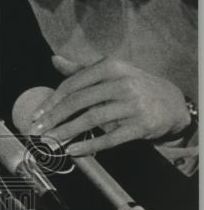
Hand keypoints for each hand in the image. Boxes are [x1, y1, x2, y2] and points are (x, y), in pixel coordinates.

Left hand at [29, 54, 190, 155]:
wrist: (172, 102)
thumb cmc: (134, 86)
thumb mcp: (111, 72)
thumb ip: (81, 69)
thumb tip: (54, 60)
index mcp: (111, 67)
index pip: (73, 84)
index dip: (52, 101)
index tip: (37, 114)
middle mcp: (122, 83)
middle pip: (79, 101)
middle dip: (54, 117)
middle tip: (37, 130)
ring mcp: (132, 105)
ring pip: (91, 119)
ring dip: (66, 132)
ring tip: (50, 141)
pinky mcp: (140, 125)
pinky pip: (110, 138)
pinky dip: (89, 145)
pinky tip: (73, 149)